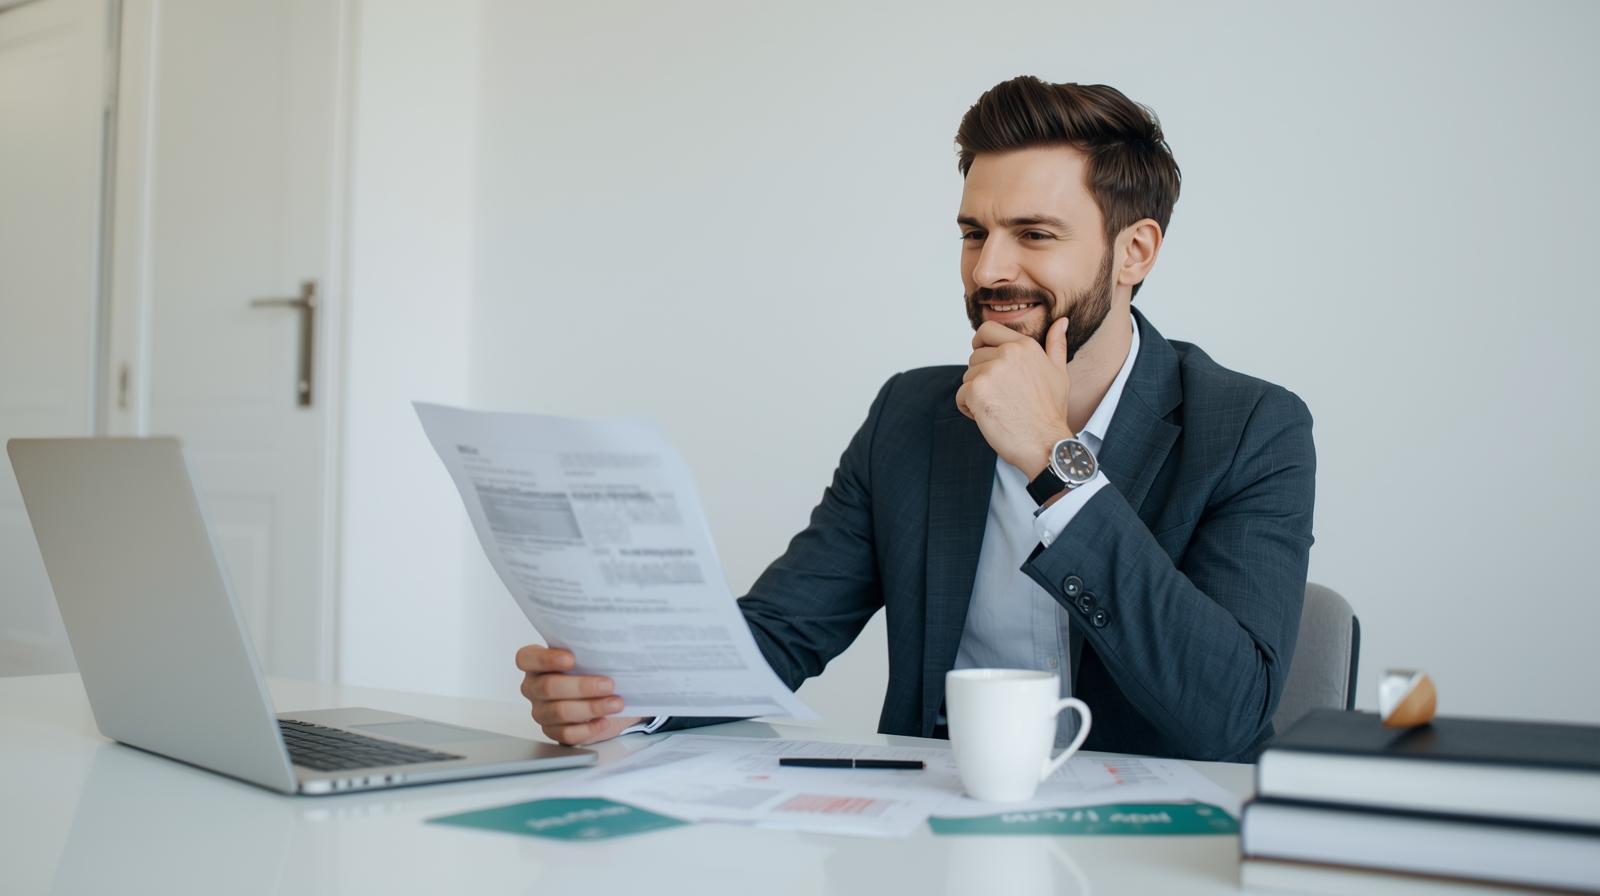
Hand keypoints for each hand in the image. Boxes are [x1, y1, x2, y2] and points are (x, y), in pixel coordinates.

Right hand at [515, 645, 642, 744]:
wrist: (604, 695)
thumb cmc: (591, 670)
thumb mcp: (589, 655)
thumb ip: (588, 650)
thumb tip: (608, 648)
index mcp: (535, 663)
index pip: (527, 658)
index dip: (546, 659)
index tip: (571, 659)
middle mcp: (534, 687)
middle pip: (548, 687)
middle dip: (581, 686)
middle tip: (608, 684)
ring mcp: (541, 711)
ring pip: (560, 712)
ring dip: (591, 707)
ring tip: (615, 703)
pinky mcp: (553, 731)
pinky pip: (567, 733)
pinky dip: (588, 728)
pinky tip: (603, 721)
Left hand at [955, 318, 1074, 477]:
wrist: (1045, 443)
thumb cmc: (1051, 411)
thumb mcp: (1059, 373)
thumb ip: (1055, 345)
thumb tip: (1061, 322)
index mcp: (1024, 346)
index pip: (987, 330)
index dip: (981, 344)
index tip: (986, 360)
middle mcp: (1007, 353)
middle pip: (974, 357)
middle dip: (982, 376)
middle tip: (1003, 397)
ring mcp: (990, 371)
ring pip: (967, 377)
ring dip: (976, 394)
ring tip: (999, 408)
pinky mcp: (976, 391)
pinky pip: (960, 395)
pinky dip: (969, 409)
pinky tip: (990, 417)